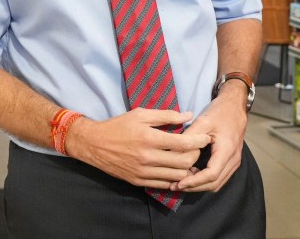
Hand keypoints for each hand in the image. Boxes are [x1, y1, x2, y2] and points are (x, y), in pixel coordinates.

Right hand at [68, 109, 210, 189]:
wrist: (93, 144)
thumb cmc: (117, 125)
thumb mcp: (140, 114)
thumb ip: (165, 115)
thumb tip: (188, 115)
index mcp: (149, 138)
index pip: (184, 144)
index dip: (199, 141)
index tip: (206, 138)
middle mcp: (147, 157)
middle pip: (184, 163)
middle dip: (196, 156)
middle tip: (197, 149)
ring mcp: (143, 171)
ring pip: (177, 176)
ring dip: (188, 170)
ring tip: (189, 161)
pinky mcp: (139, 181)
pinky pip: (165, 185)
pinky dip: (175, 180)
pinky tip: (177, 171)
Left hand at [173, 83, 247, 191]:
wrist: (234, 108)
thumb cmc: (219, 113)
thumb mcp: (202, 121)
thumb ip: (189, 137)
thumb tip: (172, 152)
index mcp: (227, 150)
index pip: (211, 175)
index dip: (194, 182)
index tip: (179, 183)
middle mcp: (233, 160)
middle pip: (214, 183)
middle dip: (194, 187)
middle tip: (175, 186)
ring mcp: (234, 162)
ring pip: (217, 183)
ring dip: (199, 185)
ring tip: (180, 182)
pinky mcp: (231, 162)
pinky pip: (219, 177)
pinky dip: (205, 180)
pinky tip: (190, 174)